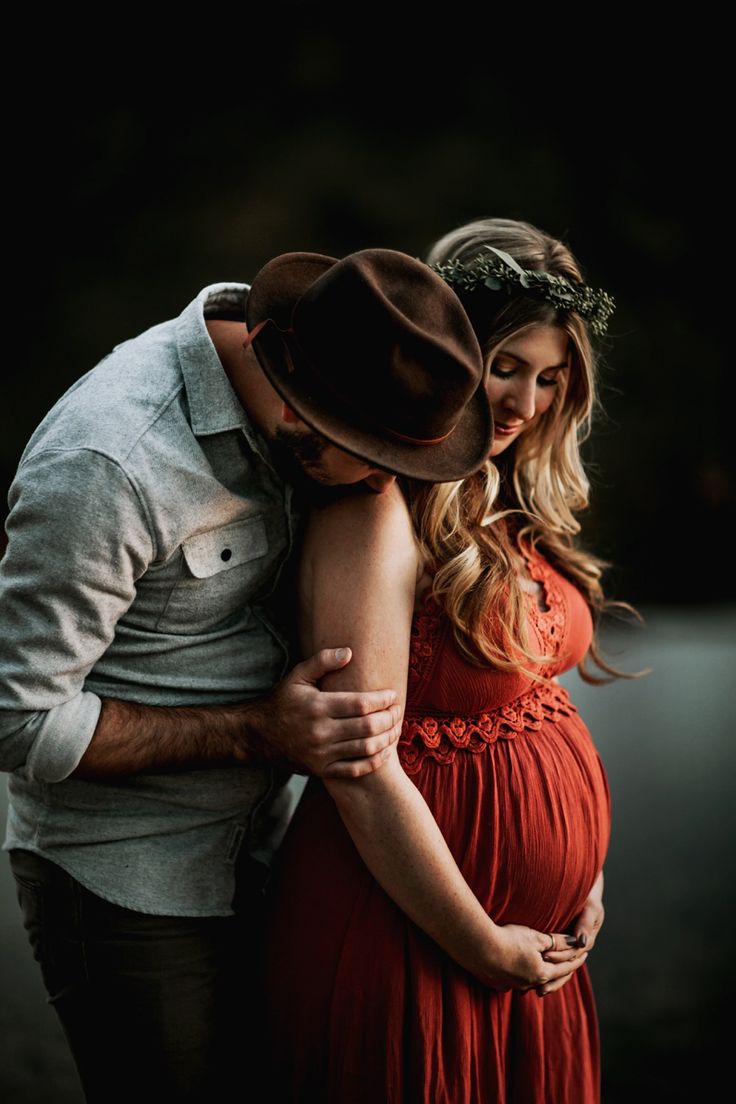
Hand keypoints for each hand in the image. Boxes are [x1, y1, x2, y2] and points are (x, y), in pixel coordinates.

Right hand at [248, 647, 401, 777]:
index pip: (361, 704)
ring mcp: (321, 754)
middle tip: (398, 711)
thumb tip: (349, 652)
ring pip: (365, 749)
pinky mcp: (321, 770)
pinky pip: (355, 769)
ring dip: (387, 739)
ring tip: (396, 728)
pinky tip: (384, 751)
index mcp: (317, 706)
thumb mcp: (298, 676)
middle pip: (368, 727)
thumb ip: (323, 661)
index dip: (382, 700)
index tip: (392, 695)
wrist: (257, 735)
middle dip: (389, 718)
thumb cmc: (282, 701)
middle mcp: (320, 732)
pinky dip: (374, 761)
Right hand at [484, 923, 587, 995]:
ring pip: (536, 981)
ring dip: (546, 974)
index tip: (585, 952)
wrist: (478, 947)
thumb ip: (557, 942)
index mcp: (542, 973)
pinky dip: (529, 975)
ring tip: (551, 966)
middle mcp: (530, 983)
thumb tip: (576, 942)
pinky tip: (526, 970)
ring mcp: (514, 984)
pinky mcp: (501, 981)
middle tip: (573, 960)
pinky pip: (520, 980)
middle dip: (564, 970)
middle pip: (553, 978)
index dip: (576, 959)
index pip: (566, 968)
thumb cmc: (509, 939)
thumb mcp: (536, 937)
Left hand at [539, 870, 604, 994]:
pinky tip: (531, 981)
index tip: (546, 956)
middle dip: (552, 976)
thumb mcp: (590, 909)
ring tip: (534, 990)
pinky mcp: (558, 947)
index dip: (559, 955)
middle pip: (565, 969)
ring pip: (559, 971)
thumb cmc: (588, 898)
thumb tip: (581, 942)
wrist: (582, 891)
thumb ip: (585, 923)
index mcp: (585, 942)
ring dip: (549, 981)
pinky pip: (553, 964)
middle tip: (537, 982)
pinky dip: (545, 973)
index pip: (572, 955)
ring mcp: (568, 949)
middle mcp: (577, 949)